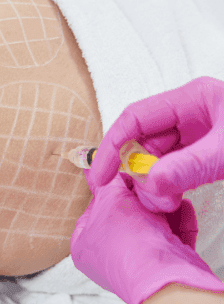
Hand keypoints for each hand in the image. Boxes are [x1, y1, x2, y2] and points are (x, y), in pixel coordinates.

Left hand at [70, 170, 223, 303]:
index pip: (92, 210)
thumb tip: (91, 163)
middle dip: (139, 198)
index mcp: (84, 247)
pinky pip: (170, 237)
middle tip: (147, 182)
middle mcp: (107, 258)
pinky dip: (177, 221)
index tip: (122, 177)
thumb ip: (106, 182)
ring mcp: (136, 263)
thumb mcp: (111, 200)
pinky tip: (183, 207)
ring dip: (160, 207)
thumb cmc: (128, 242)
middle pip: (123, 216)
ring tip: (166, 196)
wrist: (164, 276)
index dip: (108, 191)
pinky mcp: (163, 266)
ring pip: (149, 225)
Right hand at [89, 76, 223, 212]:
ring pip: (156, 162)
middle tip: (151, 198)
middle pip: (143, 143)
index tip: (101, 176)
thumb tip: (150, 182)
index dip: (112, 147)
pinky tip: (173, 200)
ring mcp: (195, 138)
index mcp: (192, 100)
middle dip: (139, 173)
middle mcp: (188, 116)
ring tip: (169, 204)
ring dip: (154, 186)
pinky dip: (168, 189)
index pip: (135, 118)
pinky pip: (172, 173)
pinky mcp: (201, 157)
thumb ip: (191, 166)